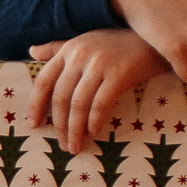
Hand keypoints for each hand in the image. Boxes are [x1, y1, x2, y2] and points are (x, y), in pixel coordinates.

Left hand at [27, 31, 172, 154]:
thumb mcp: (85, 41)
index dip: (36, 105)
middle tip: (63, 145)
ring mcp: (99, 64)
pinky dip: (94, 121)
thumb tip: (31, 52)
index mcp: (68, 49)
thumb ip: (57, 48)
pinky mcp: (119, 73)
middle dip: (59, 125)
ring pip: (78, 103)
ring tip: (75, 146)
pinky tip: (94, 133)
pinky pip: (100, 103)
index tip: (34, 125)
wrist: (154, 39)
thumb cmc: (118, 43)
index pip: (44, 81)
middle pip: (61, 97)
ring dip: (75, 130)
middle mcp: (80, 55)